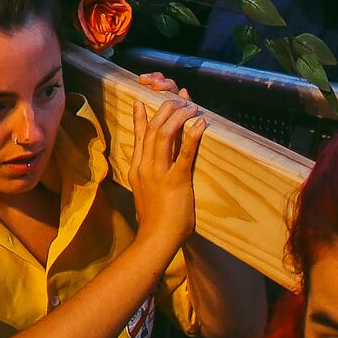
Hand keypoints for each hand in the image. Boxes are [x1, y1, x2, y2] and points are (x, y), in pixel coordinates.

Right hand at [123, 91, 206, 253]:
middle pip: (152, 129)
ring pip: (164, 135)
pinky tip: (200, 124)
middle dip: (165, 110)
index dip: (141, 116)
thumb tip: (150, 169)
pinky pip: (185, 154)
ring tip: (190, 106)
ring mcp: (159, 173)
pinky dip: (192, 137)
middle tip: (177, 99)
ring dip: (178, 117)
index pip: (138, 136)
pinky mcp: (176, 181)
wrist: (155, 238)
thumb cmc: (153, 220)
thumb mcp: (143, 192)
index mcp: (137, 168)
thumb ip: (146, 177)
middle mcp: (145, 166)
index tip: (142, 100)